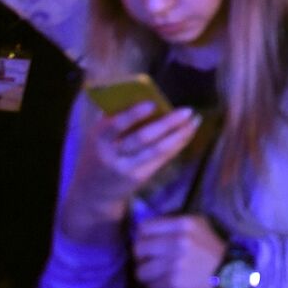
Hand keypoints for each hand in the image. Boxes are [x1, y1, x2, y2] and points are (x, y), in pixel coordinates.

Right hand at [61, 103, 199, 235]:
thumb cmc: (99, 153)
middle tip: (187, 110)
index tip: (153, 103)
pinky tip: (188, 134)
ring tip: (194, 121)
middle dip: (167, 123)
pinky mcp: (139, 178)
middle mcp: (111, 155)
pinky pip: (161, 159)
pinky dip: (177, 145)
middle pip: (142, 138)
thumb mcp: (97, 137)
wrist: (92, 193)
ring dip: (179, 134)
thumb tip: (142, 94)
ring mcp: (126, 168)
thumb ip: (114, 118)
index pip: (115, 125)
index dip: (134, 114)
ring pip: (157, 150)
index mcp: (98, 138)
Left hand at [132, 214, 225, 287]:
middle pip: (139, 248)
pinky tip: (165, 282)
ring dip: (147, 273)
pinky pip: (151, 285)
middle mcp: (178, 241)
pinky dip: (155, 285)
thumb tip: (146, 229)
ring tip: (157, 273)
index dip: (142, 236)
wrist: (227, 274)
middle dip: (142, 256)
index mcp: (184, 224)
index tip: (148, 243)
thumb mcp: (199, 226)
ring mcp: (175, 262)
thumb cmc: (211, 248)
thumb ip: (174, 223)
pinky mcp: (173, 281)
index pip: (144, 227)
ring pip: (141, 270)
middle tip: (149, 260)